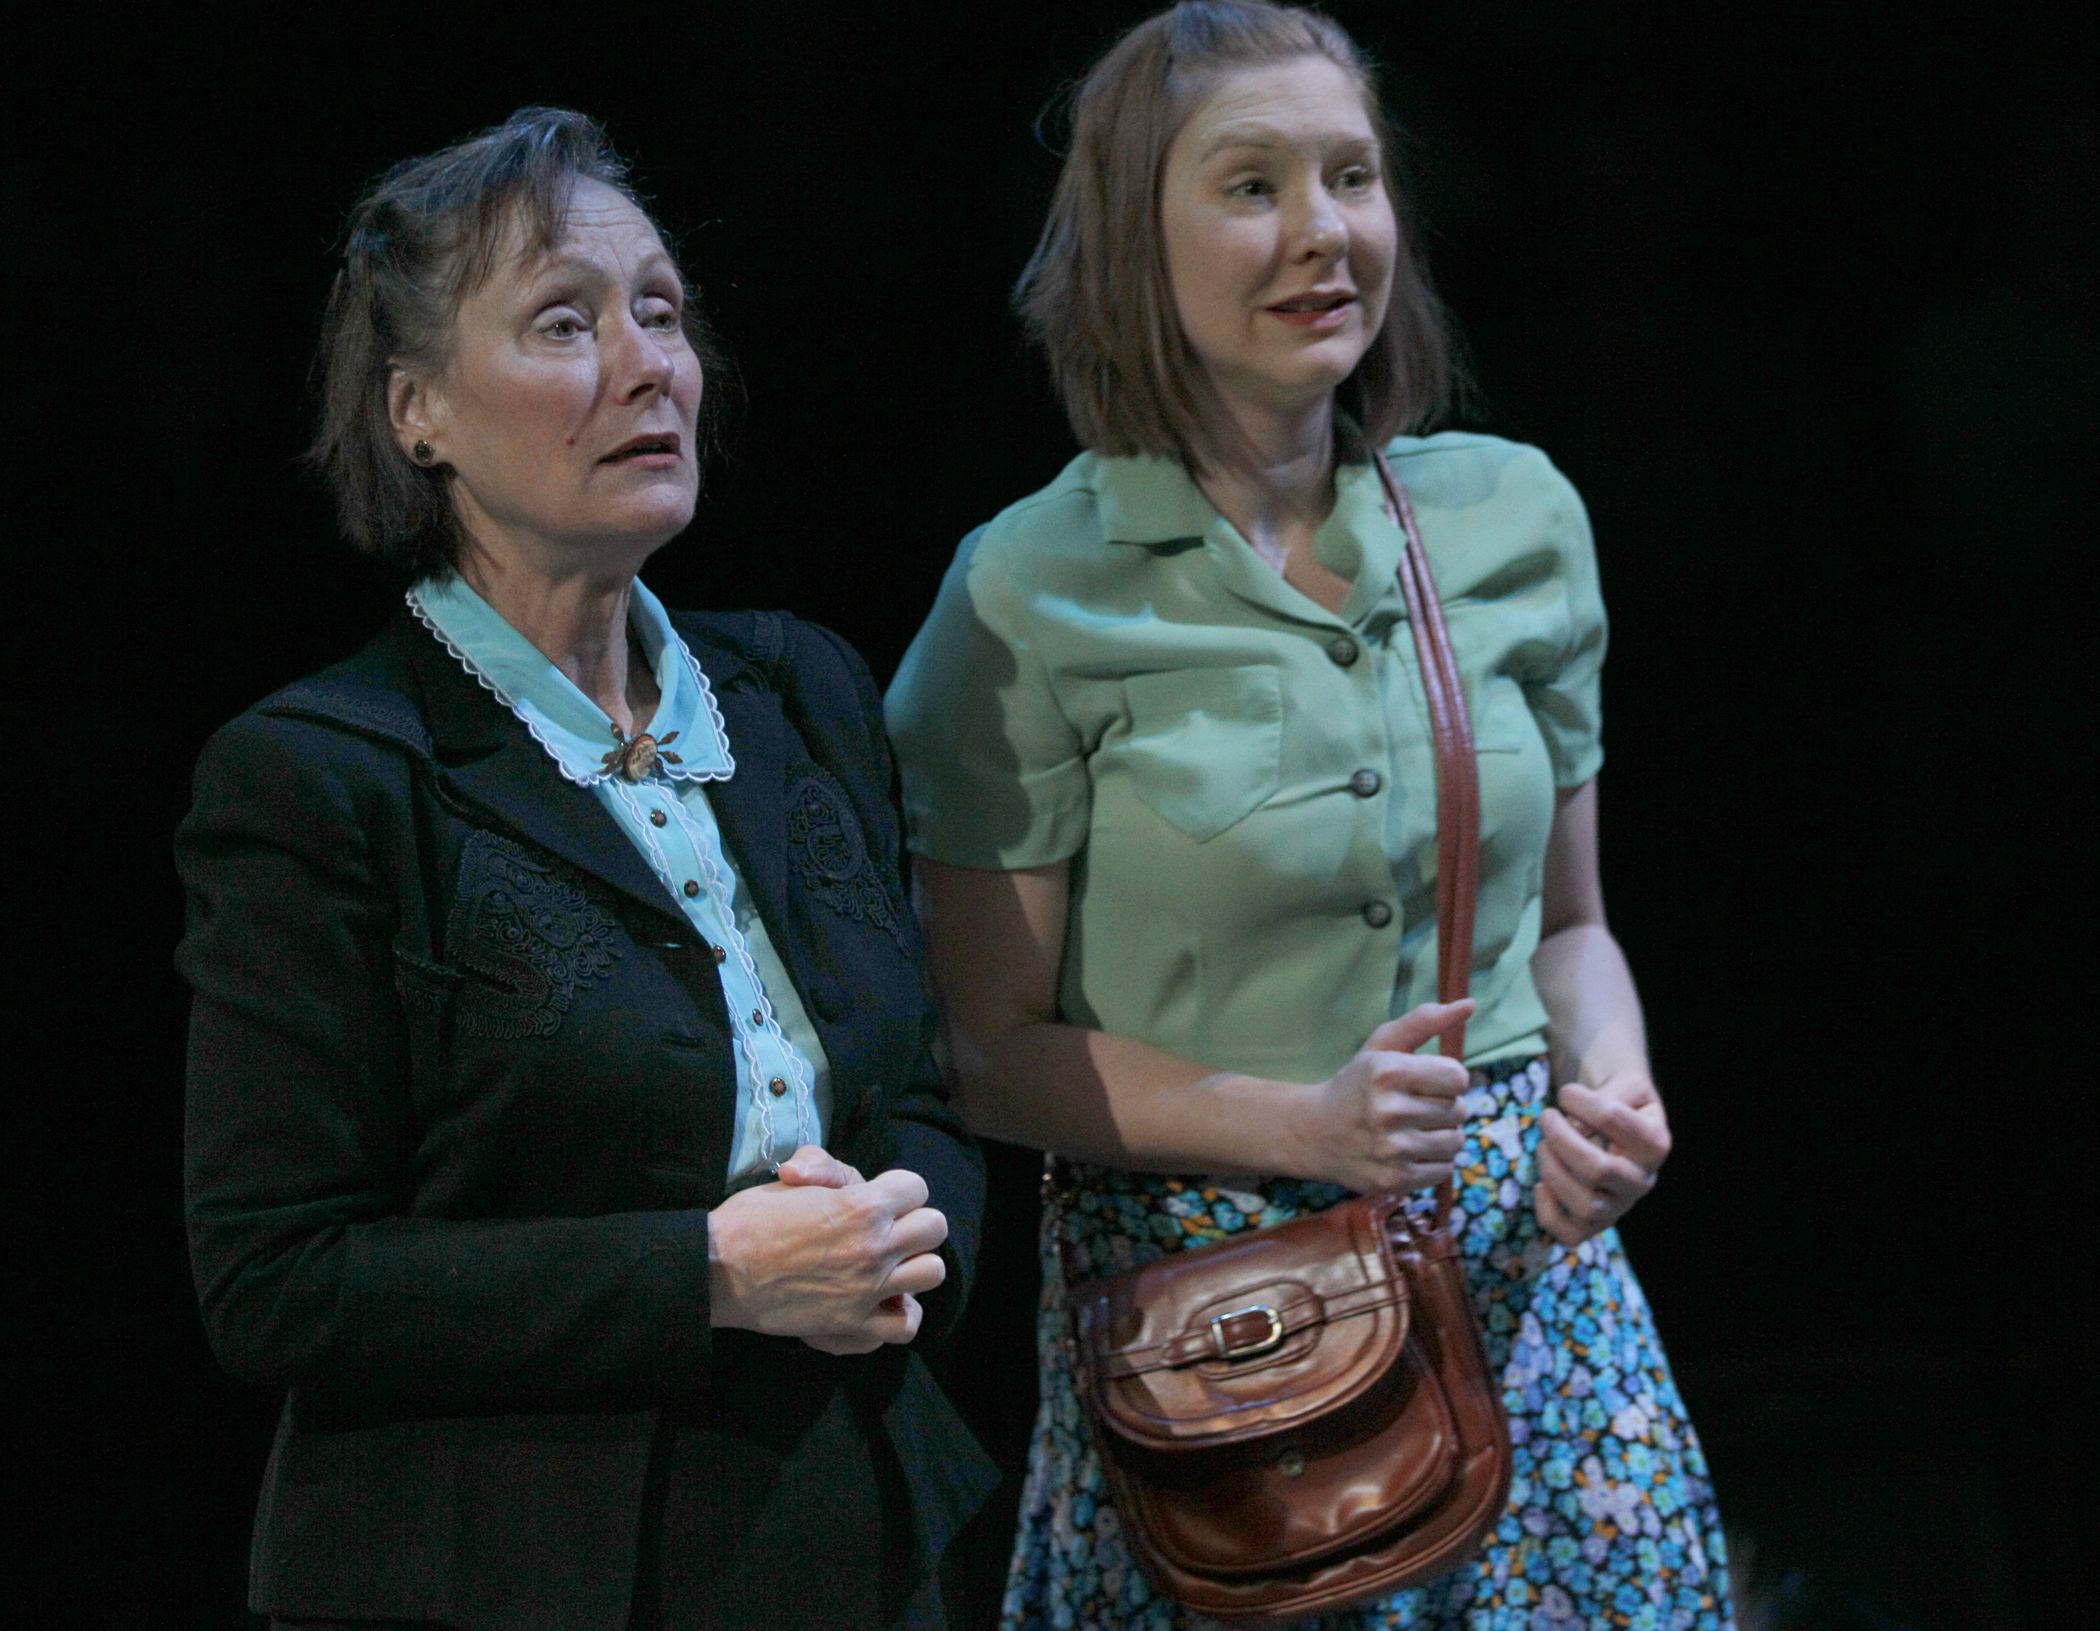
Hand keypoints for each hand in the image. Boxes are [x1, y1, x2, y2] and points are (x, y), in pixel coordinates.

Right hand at [708, 1153, 947, 1354]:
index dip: (897, 1190)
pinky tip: (881, 1300)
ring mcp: (868, 1288)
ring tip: (888, 1263)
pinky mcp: (854, 1323)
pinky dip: (899, 1314)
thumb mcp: (789, 1180)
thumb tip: (817, 1168)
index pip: (917, 1187)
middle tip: (885, 1229)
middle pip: (934, 1227)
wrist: (719, 1271)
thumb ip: (821, 1166)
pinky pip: (906, 1324)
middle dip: (912, 1222)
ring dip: (913, 1265)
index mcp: (862, 1205)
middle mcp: (874, 1247)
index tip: (876, 1198)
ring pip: (932, 1272)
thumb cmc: (751, 1220)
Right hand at [1291, 1001, 1474, 1193]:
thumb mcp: (1381, 1047)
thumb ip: (1424, 1021)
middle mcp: (1389, 1110)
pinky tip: (1408, 1151)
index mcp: (1387, 1071)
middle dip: (1443, 1107)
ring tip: (1413, 1130)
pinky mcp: (1395, 1180)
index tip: (1426, 1082)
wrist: (1312, 1133)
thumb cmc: (1356, 1084)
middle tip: (1412, 1107)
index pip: (1458, 1077)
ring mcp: (1392, 1150)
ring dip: (1442, 1135)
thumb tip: (1469, 1004)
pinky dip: (1434, 1160)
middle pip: (1460, 1110)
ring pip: (1456, 1141)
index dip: (1447, 1079)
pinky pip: (1445, 1169)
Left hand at [1534, 1073, 1670, 1246]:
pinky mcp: (1596, 1225)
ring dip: (1553, 1171)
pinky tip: (1540, 1185)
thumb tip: (1575, 1127)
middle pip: (1599, 1169)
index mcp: (1655, 1143)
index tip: (1565, 1093)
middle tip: (1546, 1117)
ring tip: (1543, 1146)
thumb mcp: (1626, 1083)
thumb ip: (1609, 1094)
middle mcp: (1642, 1181)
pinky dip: (1548, 1213)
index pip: (1613, 1118)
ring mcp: (1620, 1207)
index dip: (1580, 1100)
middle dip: (1561, 1139)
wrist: (1622, 1127)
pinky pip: (1571, 1235)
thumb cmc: (1621, 1102)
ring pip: (1586, 1206)